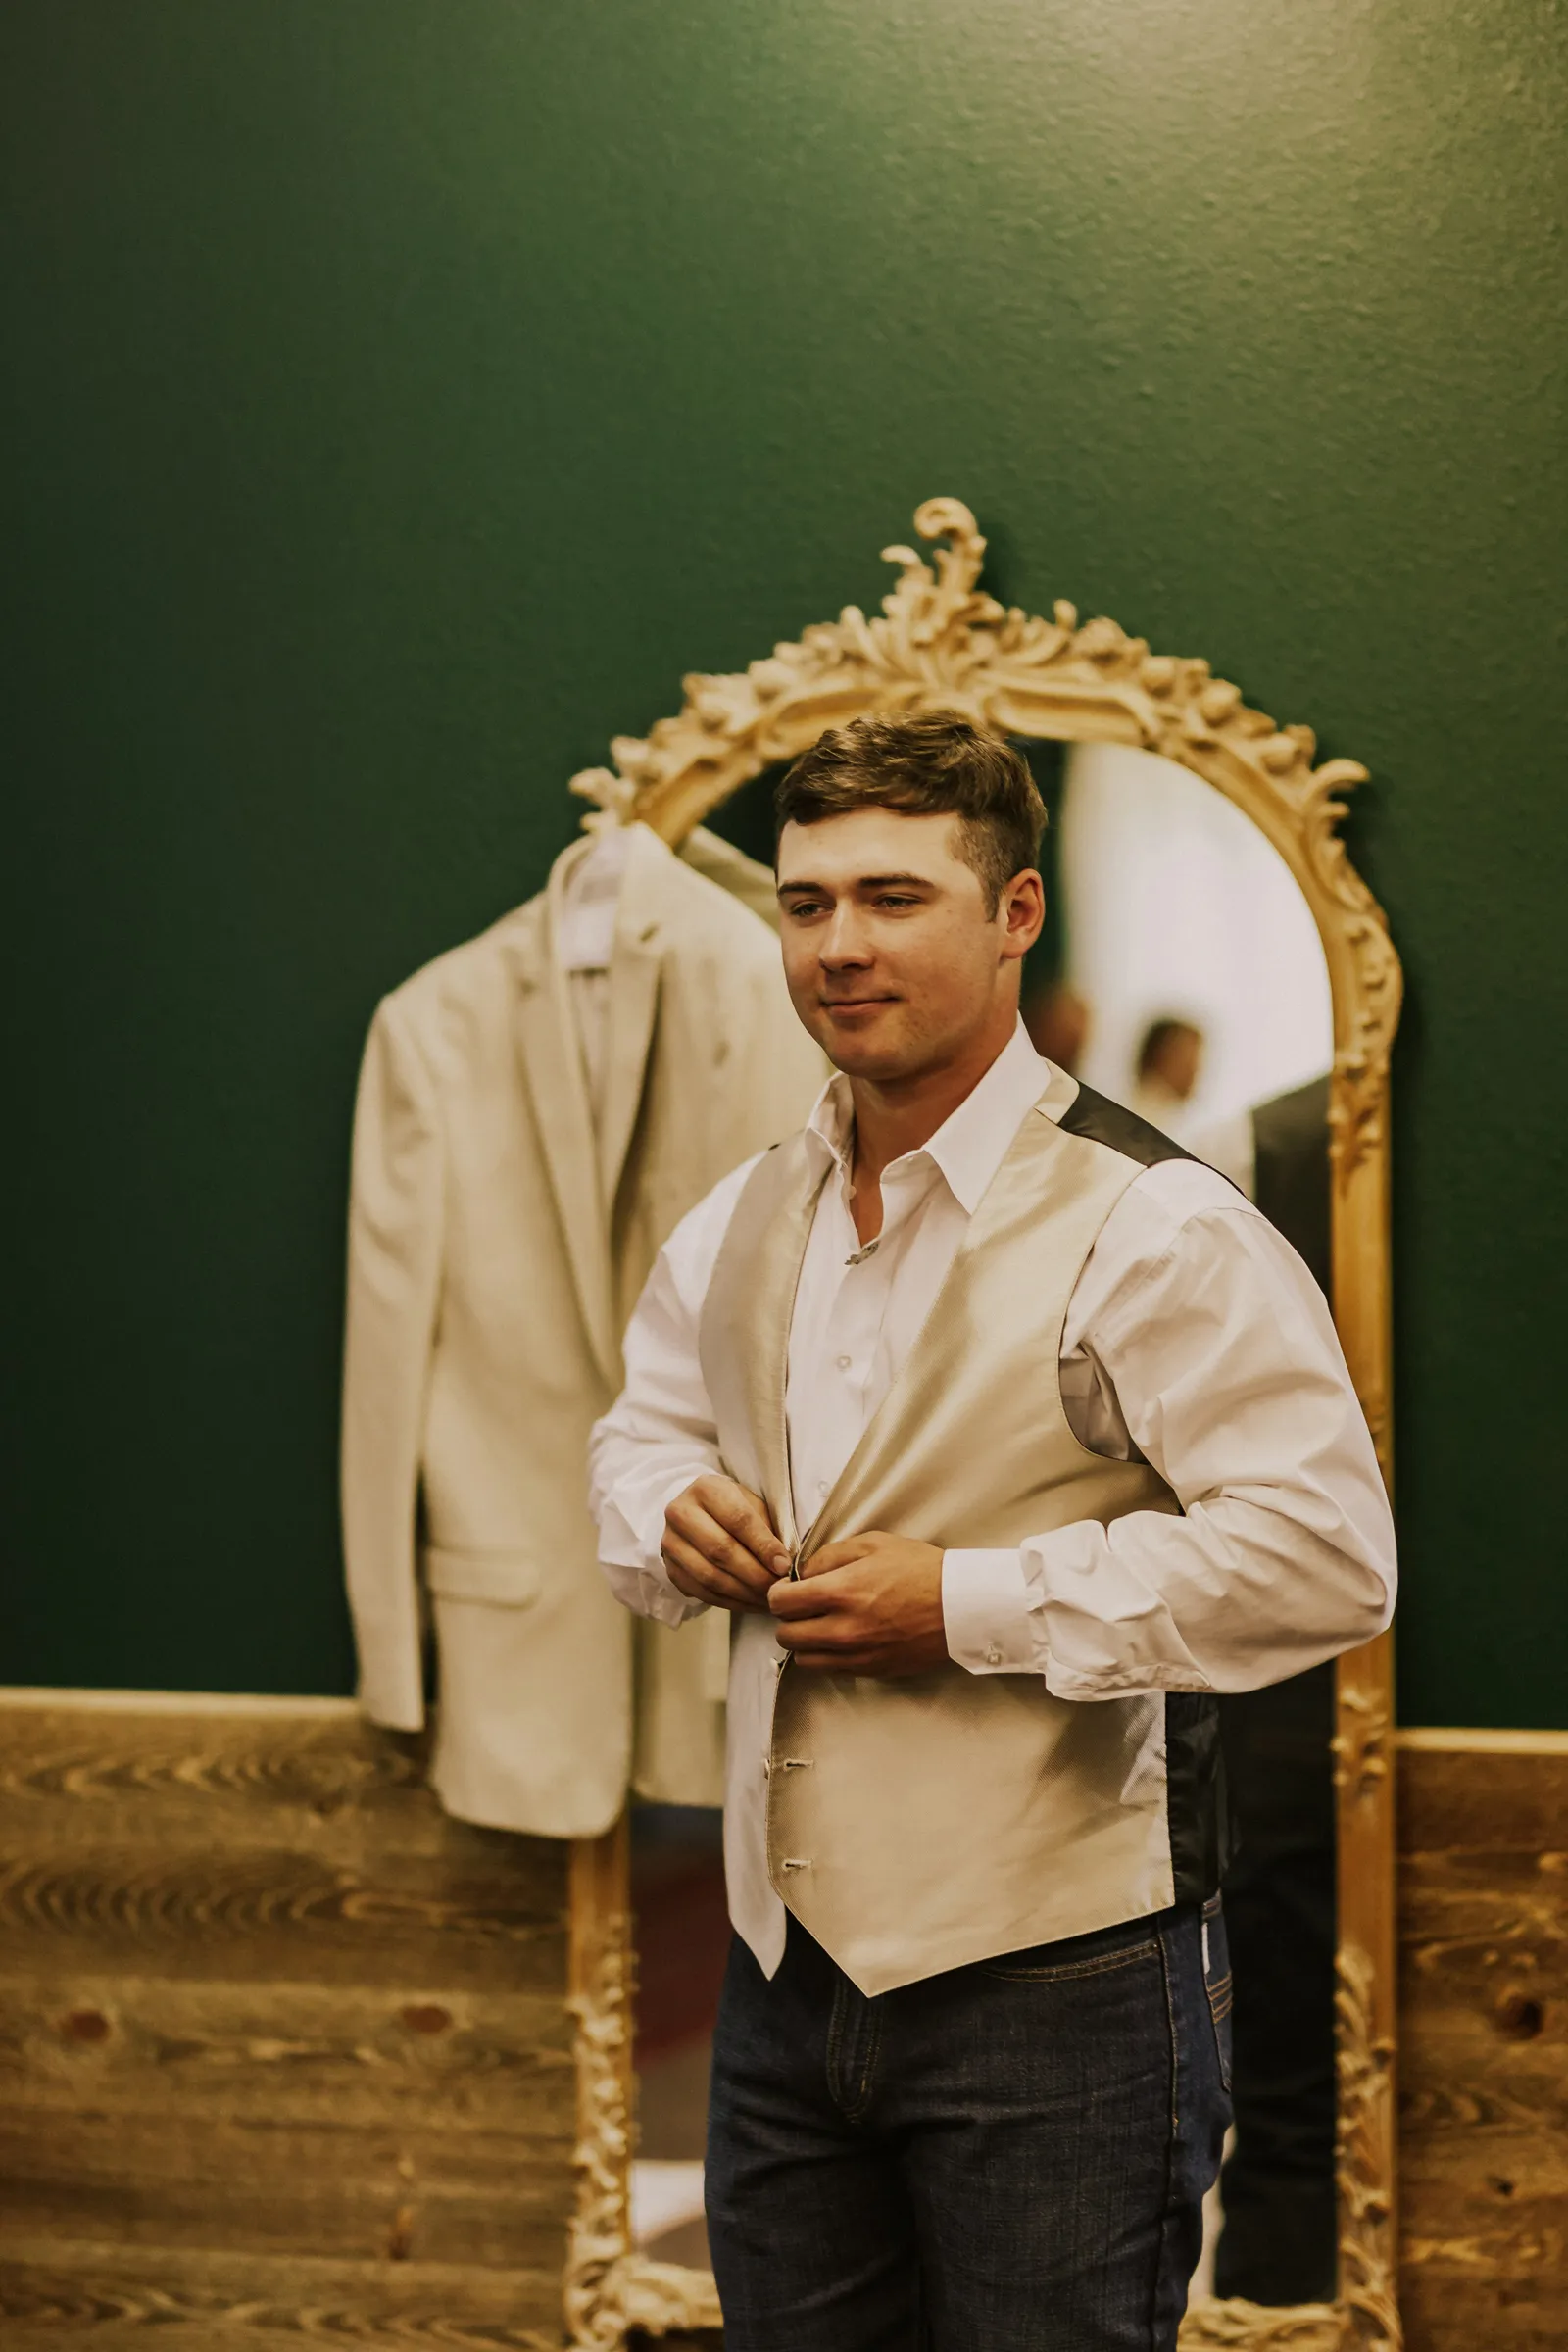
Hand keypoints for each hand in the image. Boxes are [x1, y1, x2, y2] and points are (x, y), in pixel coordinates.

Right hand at [661, 1475, 791, 1613]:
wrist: (693, 1514)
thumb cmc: (732, 1507)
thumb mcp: (751, 1503)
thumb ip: (767, 1526)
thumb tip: (784, 1562)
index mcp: (706, 1489)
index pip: (738, 1519)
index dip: (763, 1545)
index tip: (784, 1565)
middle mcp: (681, 1513)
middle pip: (721, 1550)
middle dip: (755, 1574)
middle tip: (778, 1588)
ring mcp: (670, 1543)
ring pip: (710, 1576)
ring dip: (744, 1593)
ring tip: (768, 1600)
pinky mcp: (670, 1569)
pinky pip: (701, 1592)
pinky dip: (730, 1603)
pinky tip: (750, 1604)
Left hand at [767, 1530, 947, 1675]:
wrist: (961, 1606)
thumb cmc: (920, 1569)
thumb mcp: (873, 1544)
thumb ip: (830, 1556)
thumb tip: (803, 1572)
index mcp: (841, 1591)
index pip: (781, 1602)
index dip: (779, 1592)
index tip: (789, 1588)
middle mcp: (843, 1628)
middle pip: (785, 1634)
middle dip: (788, 1618)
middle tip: (804, 1607)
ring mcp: (857, 1654)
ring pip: (803, 1658)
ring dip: (805, 1642)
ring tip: (822, 1625)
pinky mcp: (870, 1670)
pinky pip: (830, 1669)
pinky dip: (828, 1655)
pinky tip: (842, 1638)